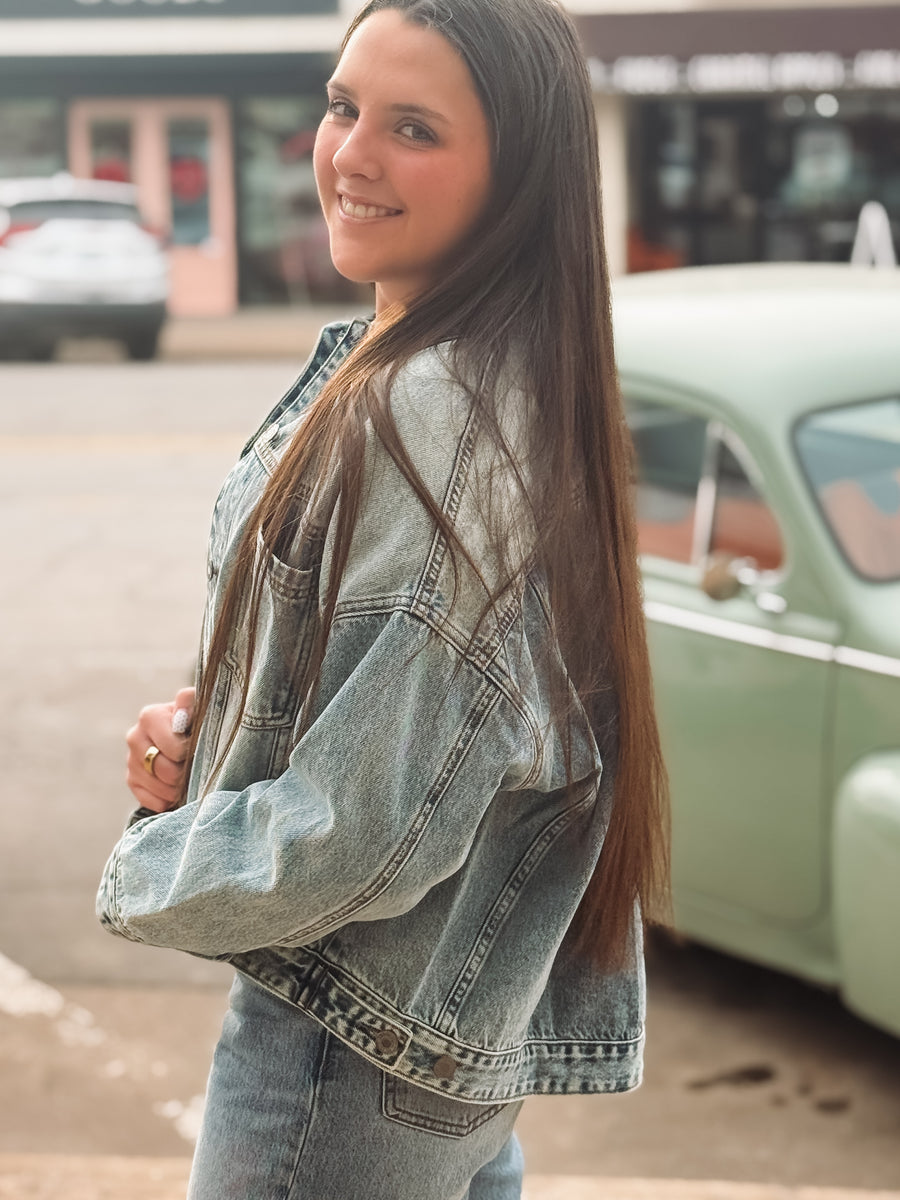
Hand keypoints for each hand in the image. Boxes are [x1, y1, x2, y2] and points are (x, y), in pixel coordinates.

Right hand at [125, 687, 194, 812]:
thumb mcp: (197, 707)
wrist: (187, 734)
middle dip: (184, 773)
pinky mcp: (131, 781)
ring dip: (178, 789)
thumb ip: (191, 702)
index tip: (196, 749)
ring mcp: (131, 760)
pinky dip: (167, 801)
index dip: (188, 753)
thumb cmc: (195, 720)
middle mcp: (135, 737)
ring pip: (159, 787)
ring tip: (189, 779)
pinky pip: (151, 801)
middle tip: (195, 768)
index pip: (173, 747)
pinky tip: (176, 791)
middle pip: (164, 770)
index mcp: (150, 716)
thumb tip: (183, 704)